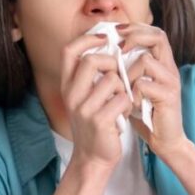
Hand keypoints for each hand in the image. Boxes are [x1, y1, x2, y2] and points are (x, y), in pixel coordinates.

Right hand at [60, 33, 132, 173]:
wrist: (93, 158)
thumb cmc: (95, 123)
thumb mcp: (85, 98)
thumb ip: (90, 76)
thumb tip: (108, 46)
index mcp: (67, 86)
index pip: (69, 51)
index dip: (87, 38)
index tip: (105, 37)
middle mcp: (71, 95)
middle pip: (92, 60)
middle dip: (112, 63)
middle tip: (119, 75)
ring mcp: (84, 108)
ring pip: (112, 80)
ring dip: (123, 89)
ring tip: (120, 102)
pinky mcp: (99, 121)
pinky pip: (122, 99)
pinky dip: (128, 105)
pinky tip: (123, 114)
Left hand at [117, 23, 189, 156]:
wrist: (166, 140)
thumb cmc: (146, 113)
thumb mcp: (135, 87)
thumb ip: (127, 70)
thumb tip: (104, 53)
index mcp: (162, 63)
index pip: (154, 32)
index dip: (136, 28)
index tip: (117, 31)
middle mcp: (170, 68)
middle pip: (157, 36)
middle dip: (134, 37)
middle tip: (118, 48)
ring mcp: (171, 81)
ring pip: (146, 61)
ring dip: (128, 73)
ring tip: (124, 89)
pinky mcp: (169, 96)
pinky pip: (144, 84)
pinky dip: (133, 93)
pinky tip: (130, 104)